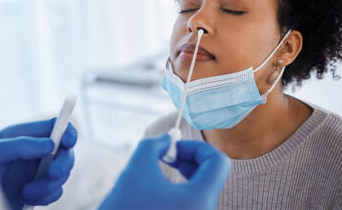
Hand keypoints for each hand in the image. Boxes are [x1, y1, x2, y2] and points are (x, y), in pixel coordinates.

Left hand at [0, 118, 76, 208]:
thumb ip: (21, 145)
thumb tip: (50, 144)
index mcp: (27, 135)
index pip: (56, 125)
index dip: (68, 131)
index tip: (69, 143)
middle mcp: (36, 151)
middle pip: (66, 151)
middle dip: (64, 163)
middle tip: (53, 174)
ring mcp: (39, 171)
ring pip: (63, 173)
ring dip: (50, 185)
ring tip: (26, 193)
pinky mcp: (39, 190)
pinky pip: (56, 191)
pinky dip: (47, 196)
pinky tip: (28, 199)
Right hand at [99, 134, 230, 209]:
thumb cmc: (123, 209)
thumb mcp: (137, 168)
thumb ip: (154, 145)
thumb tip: (167, 139)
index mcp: (199, 201)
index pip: (218, 162)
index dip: (197, 147)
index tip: (172, 148)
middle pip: (211, 176)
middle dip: (189, 158)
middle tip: (166, 155)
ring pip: (201, 190)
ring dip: (184, 173)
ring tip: (159, 170)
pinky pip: (193, 203)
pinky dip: (180, 190)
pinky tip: (158, 189)